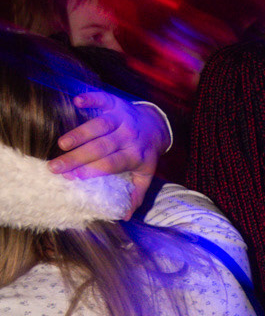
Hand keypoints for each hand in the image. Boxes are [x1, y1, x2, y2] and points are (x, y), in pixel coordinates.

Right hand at [50, 94, 169, 208]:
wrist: (156, 125)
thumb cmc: (145, 153)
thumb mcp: (145, 175)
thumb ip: (136, 194)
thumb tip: (126, 216)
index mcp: (135, 155)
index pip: (112, 164)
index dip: (94, 169)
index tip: (74, 177)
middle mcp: (128, 136)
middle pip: (101, 147)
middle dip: (78, 157)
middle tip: (57, 166)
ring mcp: (122, 118)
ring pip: (100, 125)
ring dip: (80, 133)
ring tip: (62, 144)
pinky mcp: (116, 103)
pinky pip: (103, 99)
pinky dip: (92, 98)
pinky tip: (77, 101)